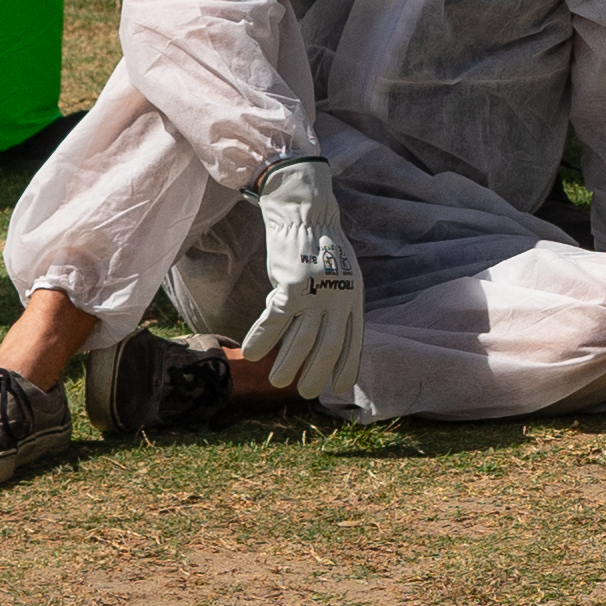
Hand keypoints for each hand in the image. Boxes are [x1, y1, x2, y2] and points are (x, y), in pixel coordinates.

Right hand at [244, 157, 365, 401]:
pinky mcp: (291, 285)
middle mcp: (339, 298)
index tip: (341, 388)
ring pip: (301, 340)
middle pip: (328, 347)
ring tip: (276, 382)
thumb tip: (328, 335)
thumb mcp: (343, 276)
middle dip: (316, 374)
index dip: (347, 366)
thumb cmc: (320, 247)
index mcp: (354, 297)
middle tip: (305, 393)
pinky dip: (261, 340)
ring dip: (287, 364)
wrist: (305, 212)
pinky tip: (251, 354)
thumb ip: (339, 304)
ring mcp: (316, 292)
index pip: (354, 341)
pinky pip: (274, 321)